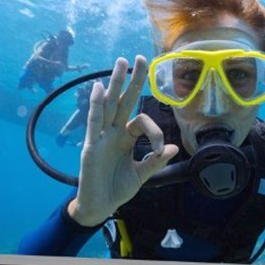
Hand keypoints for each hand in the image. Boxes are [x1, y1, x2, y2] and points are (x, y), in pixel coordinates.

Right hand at [67, 57, 178, 226]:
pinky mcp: (90, 146)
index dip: (155, 131)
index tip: (160, 150)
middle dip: (132, 80)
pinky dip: (96, 105)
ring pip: (109, 105)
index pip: (141, 121)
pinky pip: (93, 122)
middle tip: (139, 57)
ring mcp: (101, 137)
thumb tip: (174, 148)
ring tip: (120, 62)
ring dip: (114, 84)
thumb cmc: (117, 189)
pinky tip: (99, 88)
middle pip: (124, 100)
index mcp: (126, 138)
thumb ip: (155, 161)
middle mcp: (113, 132)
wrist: (99, 207)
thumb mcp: (141, 175)